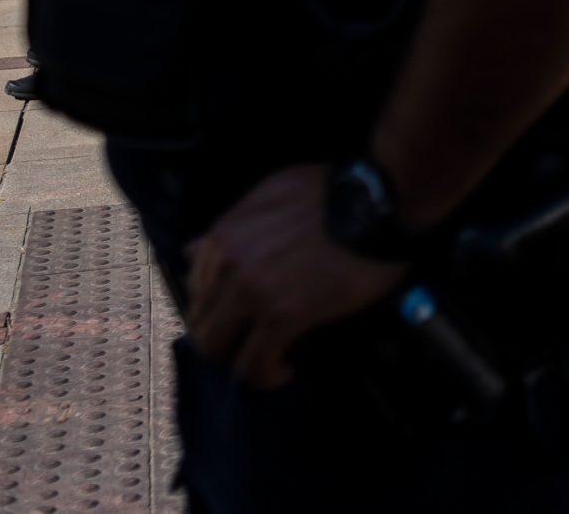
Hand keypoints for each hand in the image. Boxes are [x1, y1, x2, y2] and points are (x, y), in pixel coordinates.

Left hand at [183, 162, 407, 389]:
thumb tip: (191, 250)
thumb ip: (231, 227)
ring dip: (240, 361)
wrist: (377, 204)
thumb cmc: (332, 193)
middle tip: (253, 342)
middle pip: (202, 326)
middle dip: (224, 342)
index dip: (216, 310)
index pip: (194, 292)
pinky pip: (256, 363)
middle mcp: (229, 265)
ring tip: (269, 358)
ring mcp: (253, 292)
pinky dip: (266, 375)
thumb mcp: (272, 194)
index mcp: (224, 237)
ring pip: (219, 350)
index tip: (241, 317)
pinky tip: (285, 369)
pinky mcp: (284, 315)